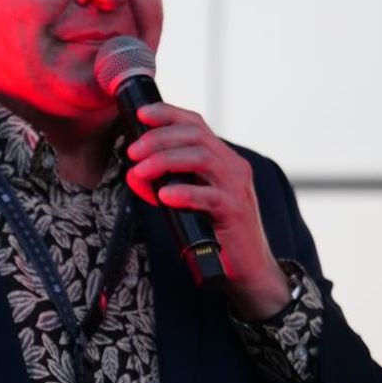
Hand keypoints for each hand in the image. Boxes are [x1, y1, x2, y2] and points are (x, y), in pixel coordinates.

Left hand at [123, 102, 287, 316]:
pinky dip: (183, 192)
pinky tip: (163, 196)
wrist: (249, 268)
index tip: (141, 114)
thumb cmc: (215, 232)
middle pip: (195, 135)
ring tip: (140, 171)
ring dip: (164, 160)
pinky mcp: (235, 212)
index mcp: (222, 158)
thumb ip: (170, 181)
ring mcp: (236, 187)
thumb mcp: (192, 199)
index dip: (168, 114)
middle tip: (132, 151)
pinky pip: (209, 196)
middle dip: (159, 138)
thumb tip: (135, 171)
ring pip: (201, 158)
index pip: (196, 123)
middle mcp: (233, 166)